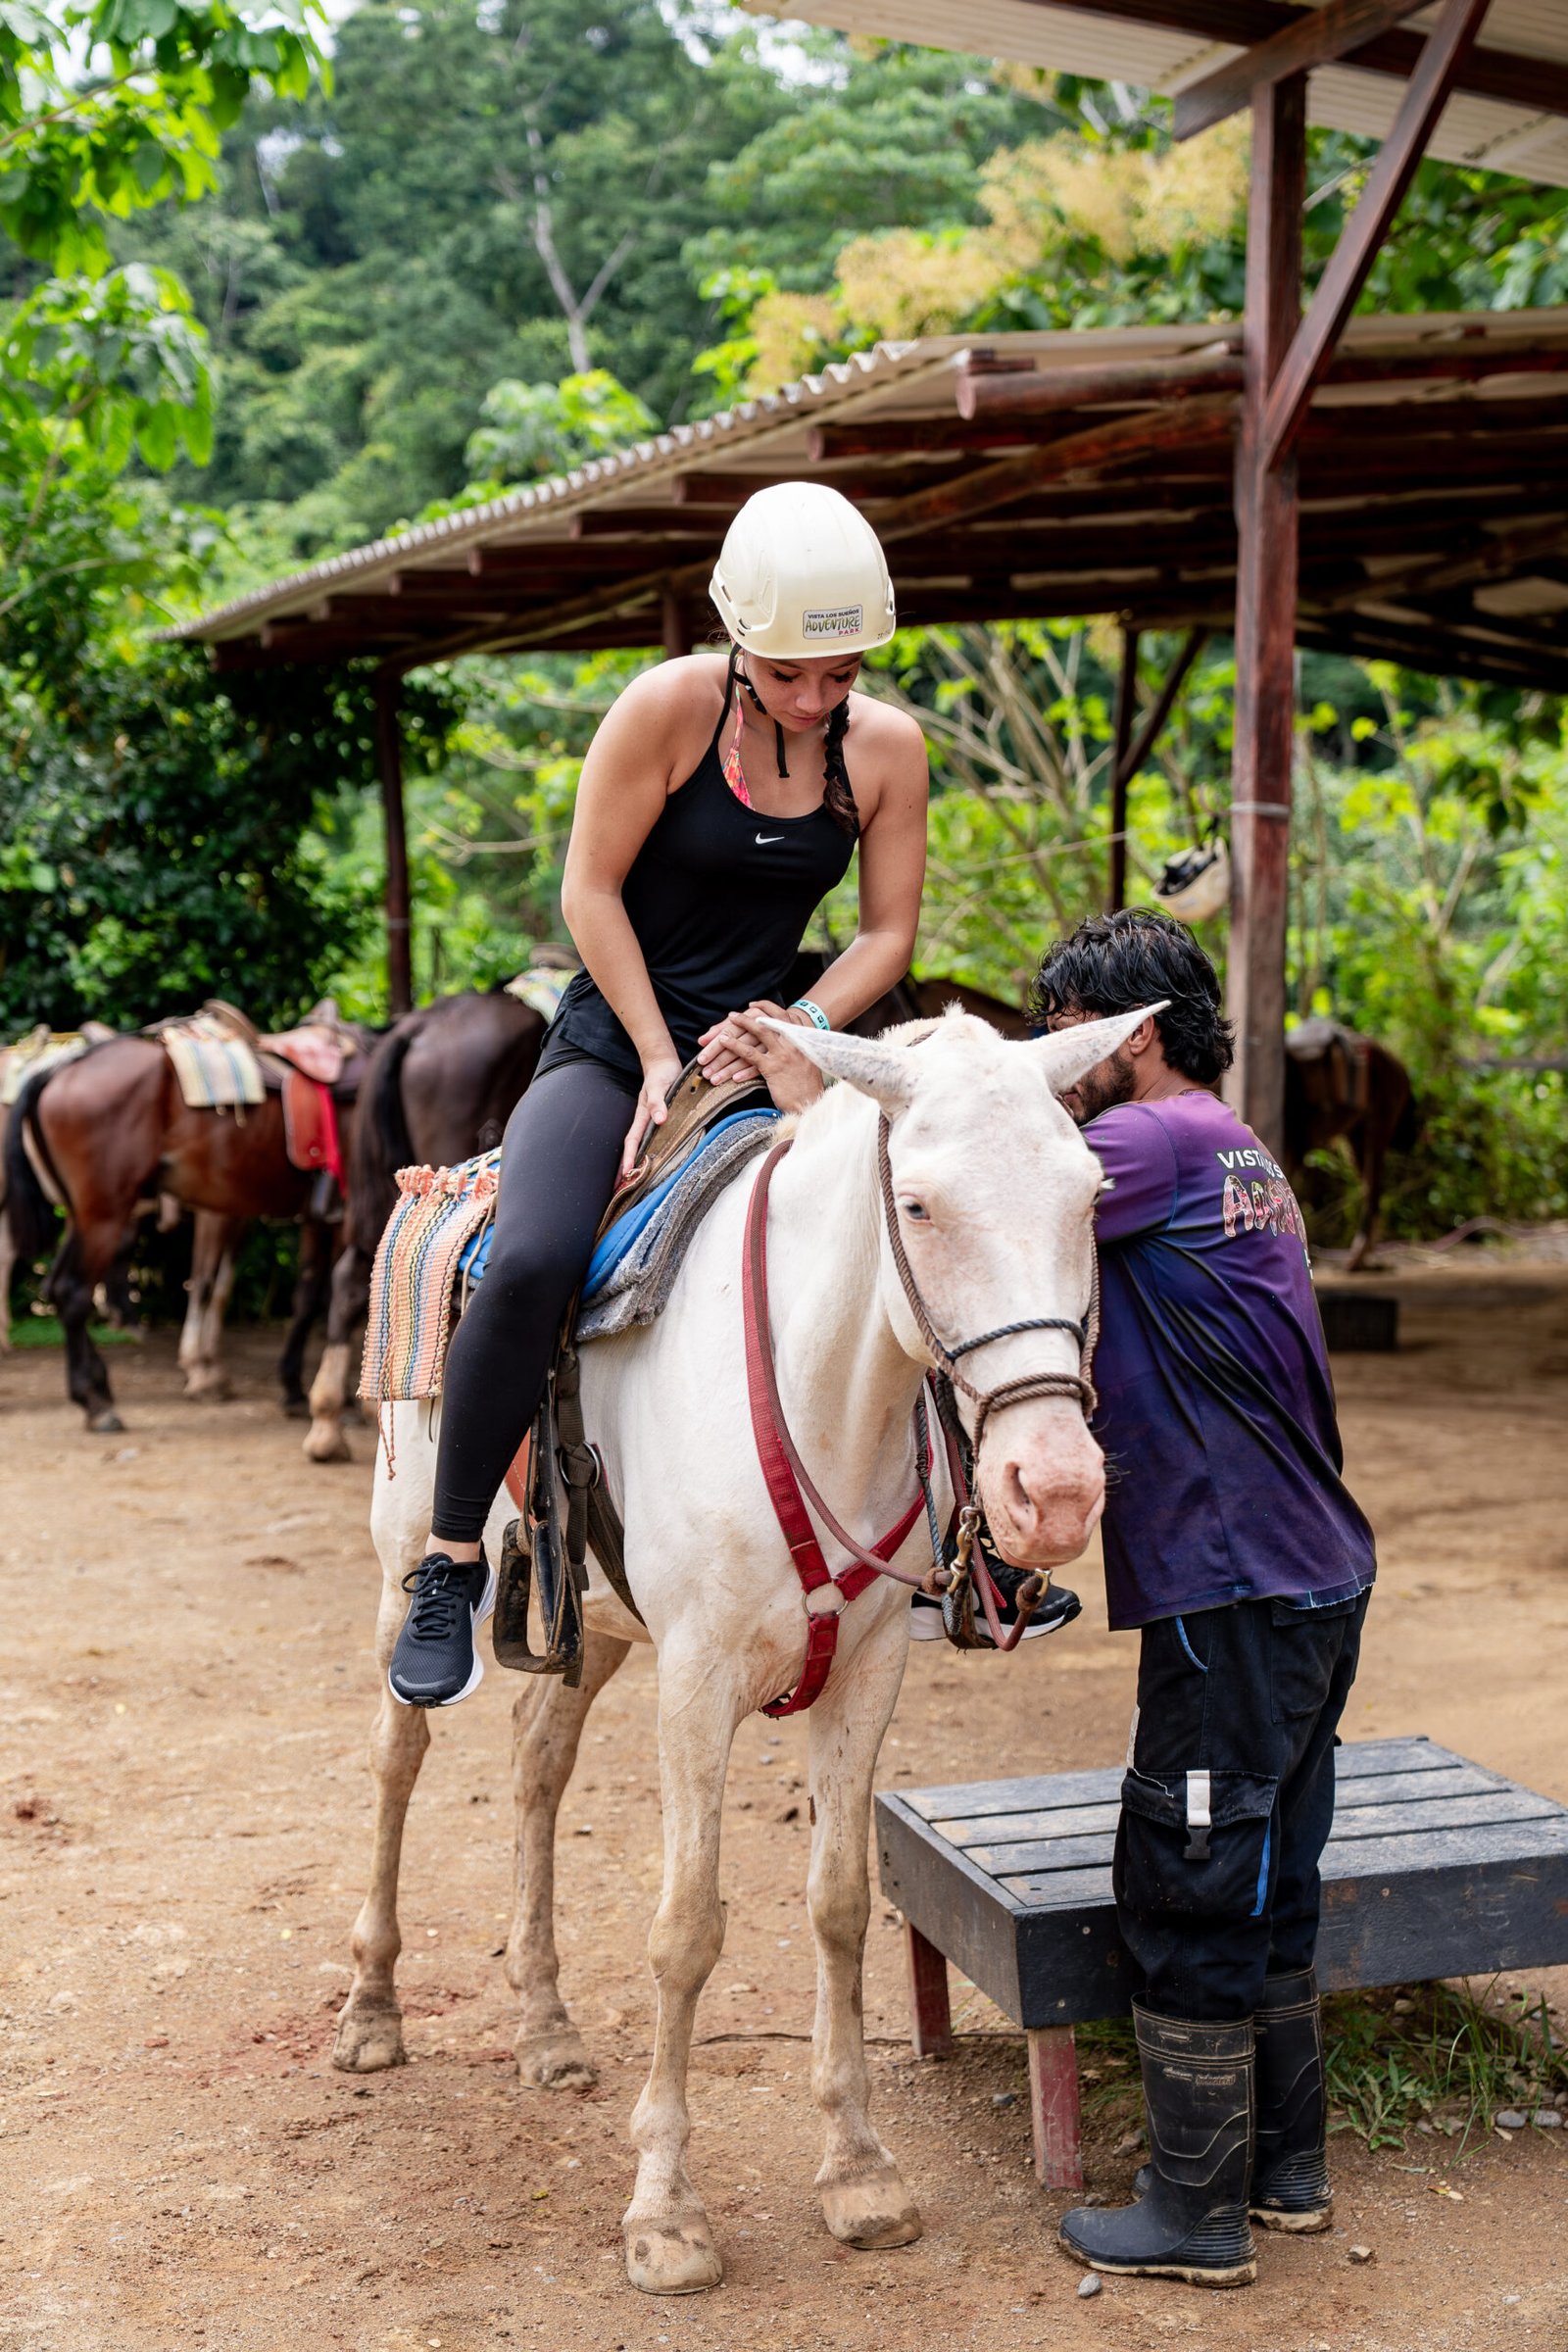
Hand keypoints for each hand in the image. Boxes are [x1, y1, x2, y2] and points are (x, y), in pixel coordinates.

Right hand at [619, 1053, 683, 1184]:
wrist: (664, 1063)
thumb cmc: (663, 1074)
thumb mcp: (662, 1086)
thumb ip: (660, 1102)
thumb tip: (660, 1119)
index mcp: (643, 1115)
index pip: (633, 1140)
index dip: (629, 1157)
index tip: (626, 1173)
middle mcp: (646, 1121)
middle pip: (633, 1148)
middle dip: (626, 1167)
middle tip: (621, 1188)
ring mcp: (651, 1120)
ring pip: (642, 1145)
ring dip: (636, 1161)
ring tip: (633, 1180)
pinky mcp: (660, 1119)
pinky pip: (653, 1139)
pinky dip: (649, 1152)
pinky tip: (652, 1161)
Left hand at [698, 999, 815, 1089]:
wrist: (811, 1104)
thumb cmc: (807, 1087)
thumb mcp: (807, 1062)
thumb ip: (796, 1049)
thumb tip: (783, 1042)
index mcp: (802, 1039)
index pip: (785, 1015)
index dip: (768, 1008)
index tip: (753, 1005)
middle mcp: (793, 1042)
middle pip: (769, 1020)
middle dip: (749, 1016)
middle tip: (732, 1015)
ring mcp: (783, 1054)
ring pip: (759, 1032)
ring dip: (740, 1025)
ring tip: (724, 1027)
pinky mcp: (773, 1067)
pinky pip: (750, 1054)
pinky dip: (735, 1047)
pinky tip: (725, 1044)